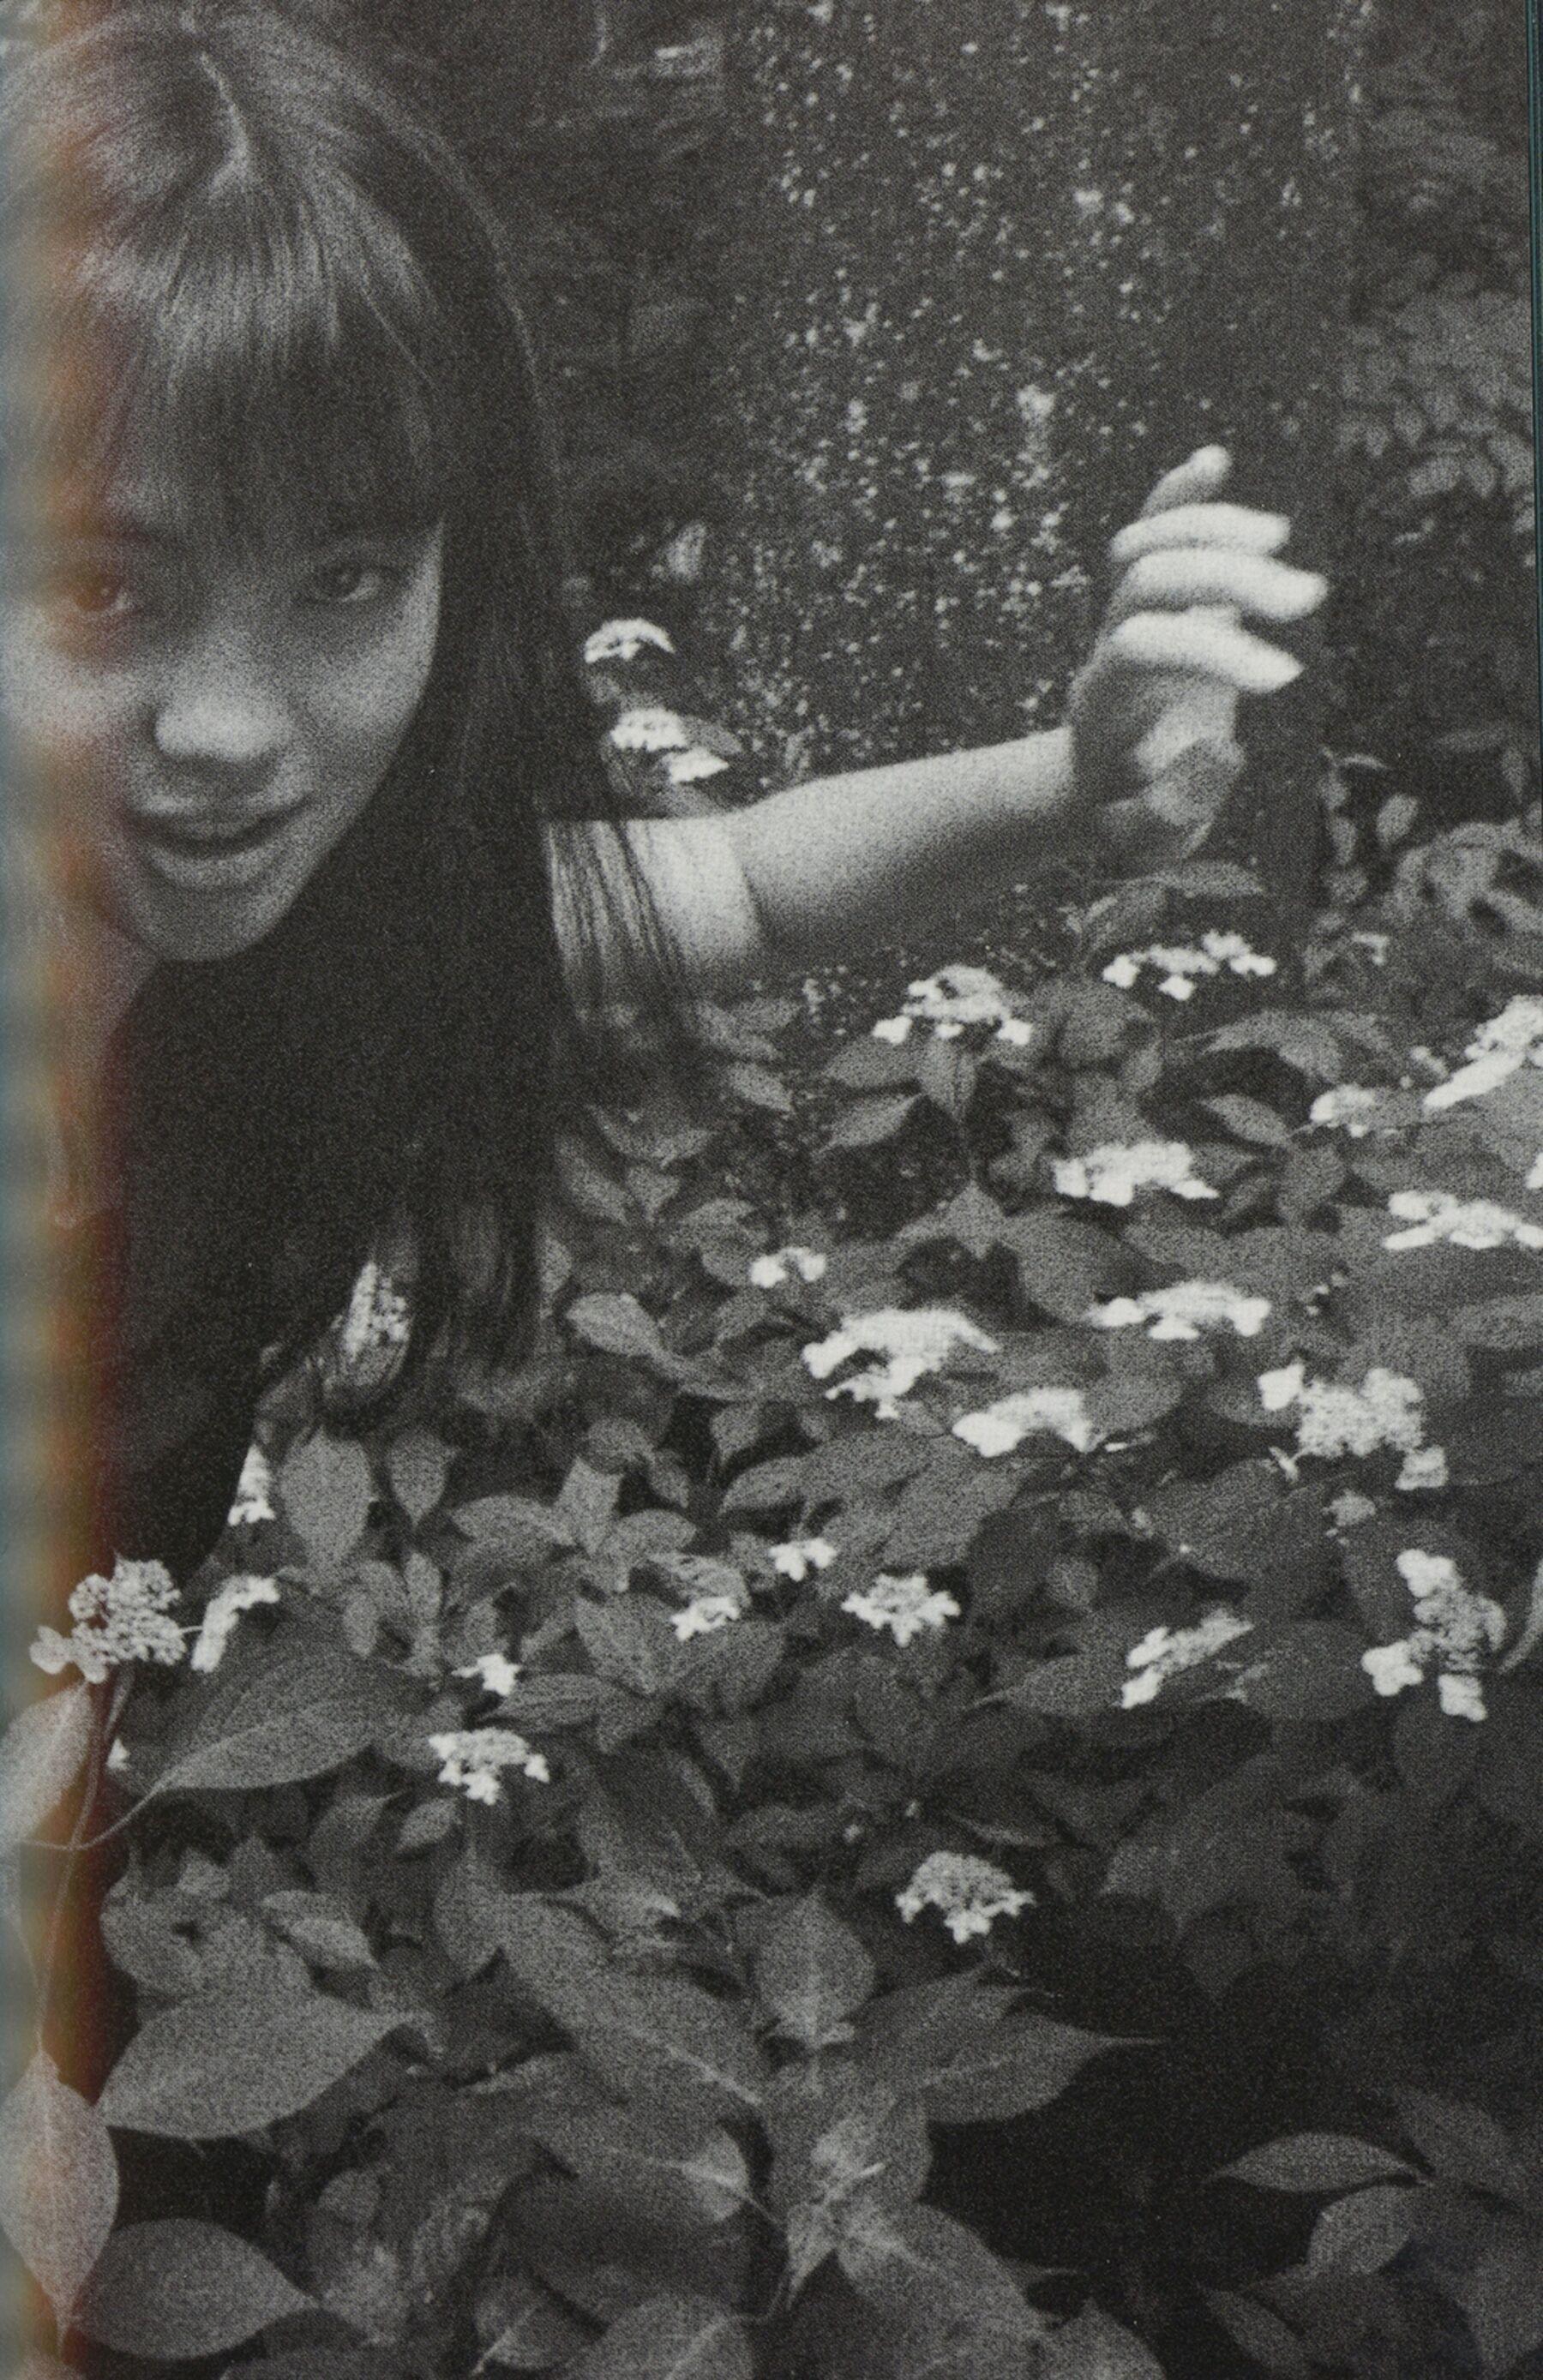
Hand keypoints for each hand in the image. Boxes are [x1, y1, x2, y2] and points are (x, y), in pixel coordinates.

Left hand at [1066, 446, 1327, 848]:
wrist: (1098, 789)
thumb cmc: (1131, 817)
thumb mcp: (1152, 839)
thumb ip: (1177, 808)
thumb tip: (1223, 750)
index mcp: (1105, 705)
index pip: (1144, 647)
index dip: (1213, 649)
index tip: (1287, 676)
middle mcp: (1106, 647)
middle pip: (1147, 580)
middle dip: (1227, 577)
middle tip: (1309, 598)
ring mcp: (1125, 616)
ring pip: (1145, 545)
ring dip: (1214, 529)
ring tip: (1281, 539)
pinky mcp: (1151, 597)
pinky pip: (1149, 532)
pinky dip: (1178, 496)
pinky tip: (1212, 459)